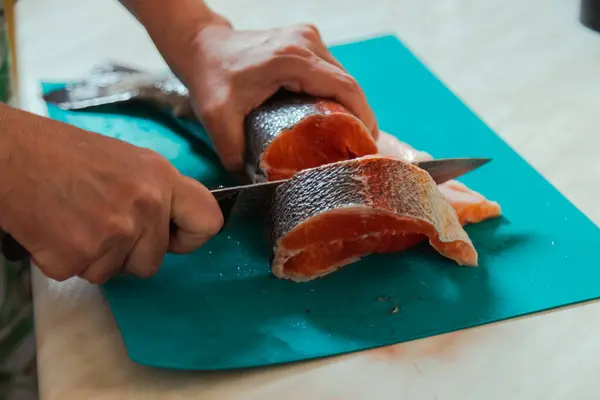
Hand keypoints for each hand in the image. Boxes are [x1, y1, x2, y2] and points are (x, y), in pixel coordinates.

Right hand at [0, 107, 222, 283]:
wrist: (9, 155)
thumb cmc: (62, 154)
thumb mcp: (127, 161)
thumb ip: (156, 192)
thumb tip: (170, 224)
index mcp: (161, 179)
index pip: (208, 222)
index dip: (191, 237)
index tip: (174, 238)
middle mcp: (146, 206)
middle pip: (154, 261)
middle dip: (129, 253)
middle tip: (101, 222)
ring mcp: (114, 233)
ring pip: (117, 272)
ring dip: (96, 257)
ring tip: (75, 220)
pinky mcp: (79, 256)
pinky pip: (82, 274)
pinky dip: (67, 260)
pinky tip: (55, 229)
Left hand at [185, 23, 378, 171]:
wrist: (202, 47)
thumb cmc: (210, 78)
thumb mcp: (217, 120)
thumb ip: (236, 155)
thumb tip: (257, 188)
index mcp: (291, 59)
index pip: (345, 88)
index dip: (363, 119)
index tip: (367, 147)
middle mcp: (306, 42)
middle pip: (349, 84)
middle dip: (359, 119)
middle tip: (358, 151)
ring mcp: (308, 37)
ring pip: (343, 77)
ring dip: (350, 107)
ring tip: (349, 139)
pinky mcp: (306, 41)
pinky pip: (331, 72)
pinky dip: (337, 95)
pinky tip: (334, 119)